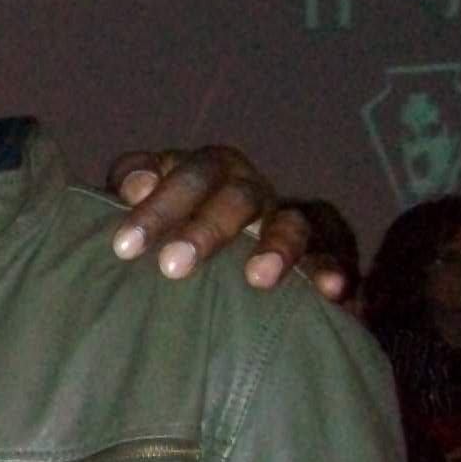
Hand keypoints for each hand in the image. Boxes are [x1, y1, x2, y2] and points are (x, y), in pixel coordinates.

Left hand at [107, 148, 344, 298]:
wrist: (215, 260)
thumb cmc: (167, 228)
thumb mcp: (145, 205)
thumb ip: (132, 183)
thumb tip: (135, 186)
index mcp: (208, 172)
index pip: (188, 176)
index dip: (159, 207)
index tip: (125, 247)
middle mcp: (252, 188)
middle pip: (238, 197)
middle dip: (206, 230)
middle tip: (173, 267)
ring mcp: (291, 217)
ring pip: (292, 222)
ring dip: (277, 246)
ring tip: (258, 279)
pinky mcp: (327, 249)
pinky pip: (335, 253)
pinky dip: (333, 268)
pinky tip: (331, 289)